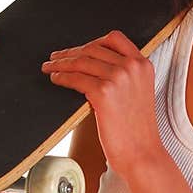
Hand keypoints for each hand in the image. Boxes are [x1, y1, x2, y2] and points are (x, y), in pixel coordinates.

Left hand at [41, 31, 163, 178]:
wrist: (142, 154)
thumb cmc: (137, 131)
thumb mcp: (139, 93)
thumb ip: (125, 76)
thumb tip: (94, 66)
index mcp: (143, 64)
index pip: (114, 39)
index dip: (92, 41)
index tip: (79, 49)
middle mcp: (131, 67)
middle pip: (93, 48)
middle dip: (71, 52)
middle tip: (56, 57)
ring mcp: (118, 78)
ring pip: (81, 61)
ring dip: (61, 63)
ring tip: (49, 67)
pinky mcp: (103, 93)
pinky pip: (75, 79)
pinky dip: (62, 77)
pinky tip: (56, 79)